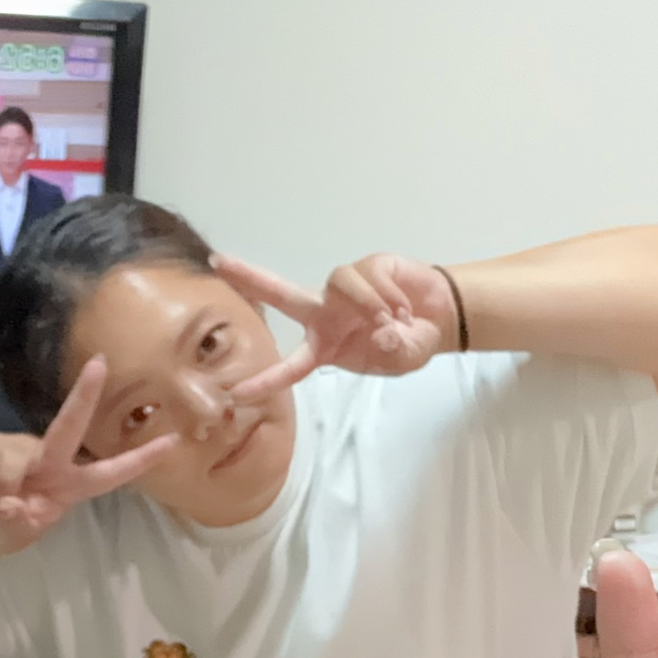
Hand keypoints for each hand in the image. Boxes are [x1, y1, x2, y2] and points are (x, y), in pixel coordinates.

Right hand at [0, 357, 178, 558]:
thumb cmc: (0, 527)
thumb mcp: (13, 534)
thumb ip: (17, 521)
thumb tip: (14, 503)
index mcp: (68, 486)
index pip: (110, 473)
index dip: (139, 459)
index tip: (171, 442)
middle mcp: (49, 463)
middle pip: (69, 429)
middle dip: (83, 398)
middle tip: (99, 364)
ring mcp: (19, 452)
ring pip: (18, 457)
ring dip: (2, 483)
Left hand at [214, 252, 457, 402]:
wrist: (440, 317)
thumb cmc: (409, 343)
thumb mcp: (402, 359)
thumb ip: (392, 351)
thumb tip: (383, 330)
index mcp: (324, 345)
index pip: (291, 365)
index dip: (266, 380)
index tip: (236, 394)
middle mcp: (325, 313)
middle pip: (281, 294)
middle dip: (250, 277)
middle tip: (217, 262)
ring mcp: (343, 288)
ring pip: (340, 283)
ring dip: (370, 304)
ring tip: (397, 320)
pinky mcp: (367, 265)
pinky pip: (369, 276)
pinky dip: (391, 295)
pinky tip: (405, 307)